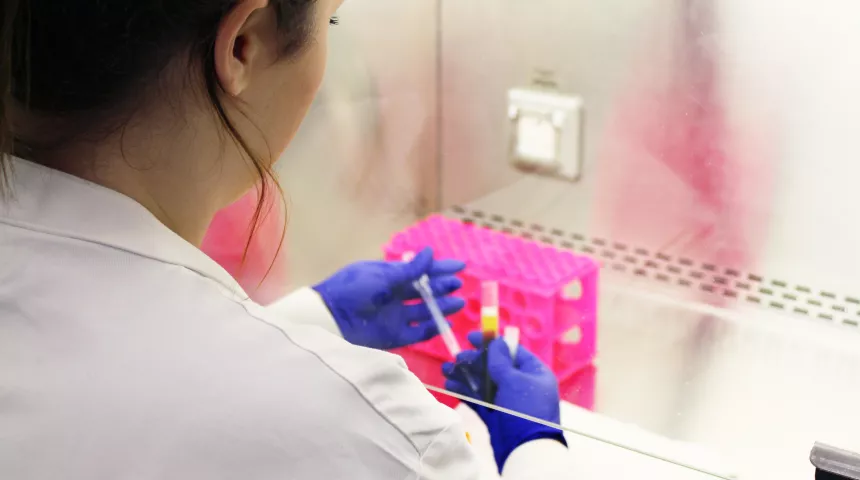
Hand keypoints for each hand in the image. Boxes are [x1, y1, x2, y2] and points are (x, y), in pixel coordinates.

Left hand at [312, 248, 465, 349]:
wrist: (329, 318)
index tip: (460, 266)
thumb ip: (408, 270)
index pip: (420, 270)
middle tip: (458, 284)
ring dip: (441, 306)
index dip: (440, 268)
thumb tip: (431, 253)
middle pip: (425, 291)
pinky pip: (417, 333)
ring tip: (458, 303)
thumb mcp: (381, 276)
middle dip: (443, 287)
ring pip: (424, 311)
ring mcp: (395, 316)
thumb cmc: (352, 290)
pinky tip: (444, 323)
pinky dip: (431, 329)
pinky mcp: (393, 335)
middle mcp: (395, 295)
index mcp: (390, 276)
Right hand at [442, 331, 565, 472]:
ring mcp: (508, 400)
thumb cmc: (525, 409)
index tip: (471, 338)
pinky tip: (450, 386)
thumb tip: (496, 342)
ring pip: (483, 383)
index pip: (511, 351)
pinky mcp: (496, 415)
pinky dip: (465, 393)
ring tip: (446, 371)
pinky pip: (479, 399)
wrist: (526, 450)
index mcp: (533, 372)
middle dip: (473, 362)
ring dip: (465, 376)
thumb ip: (501, 361)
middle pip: (494, 367)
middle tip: (455, 359)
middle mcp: (521, 384)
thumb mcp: (514, 380)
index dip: (491, 342)